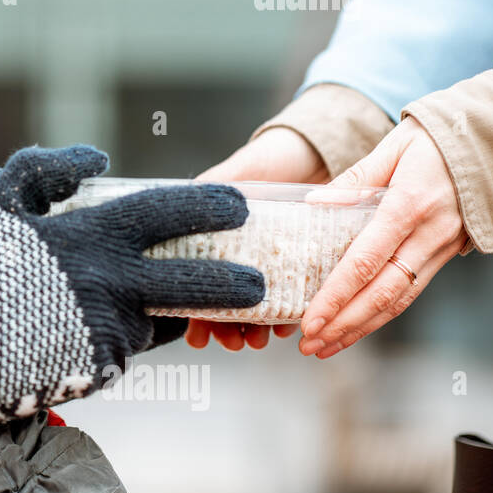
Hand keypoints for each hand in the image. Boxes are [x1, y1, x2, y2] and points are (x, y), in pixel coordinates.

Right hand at [0, 145, 265, 435]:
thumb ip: (41, 171)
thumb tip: (95, 161)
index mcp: (92, 239)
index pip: (167, 214)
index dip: (207, 205)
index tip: (239, 203)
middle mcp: (114, 287)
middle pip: (194, 284)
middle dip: (234, 283)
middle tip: (258, 282)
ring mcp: (111, 334)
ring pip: (163, 319)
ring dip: (176, 312)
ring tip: (184, 307)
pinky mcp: (101, 369)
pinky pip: (128, 347)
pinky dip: (128, 335)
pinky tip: (109, 330)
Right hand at [186, 127, 328, 349]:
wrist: (315, 149)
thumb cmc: (266, 159)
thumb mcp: (233, 175)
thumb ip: (206, 191)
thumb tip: (177, 211)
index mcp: (216, 239)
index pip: (198, 280)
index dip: (194, 310)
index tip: (198, 335)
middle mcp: (241, 255)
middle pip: (227, 300)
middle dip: (227, 327)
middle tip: (232, 343)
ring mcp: (273, 262)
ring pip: (260, 305)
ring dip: (257, 327)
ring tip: (261, 340)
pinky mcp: (305, 263)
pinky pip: (298, 296)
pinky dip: (292, 313)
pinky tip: (289, 324)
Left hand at [298, 117, 466, 357]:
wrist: (490, 146)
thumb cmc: (434, 142)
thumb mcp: (392, 148)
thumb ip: (354, 179)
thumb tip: (314, 203)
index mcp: (409, 206)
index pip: (366, 260)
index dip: (337, 294)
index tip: (311, 318)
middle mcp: (428, 235)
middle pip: (382, 292)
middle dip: (344, 323)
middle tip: (310, 343)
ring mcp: (439, 249)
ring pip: (398, 300)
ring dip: (360, 328)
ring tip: (324, 347)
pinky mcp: (444, 255)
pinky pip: (410, 292)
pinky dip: (381, 315)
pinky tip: (354, 329)